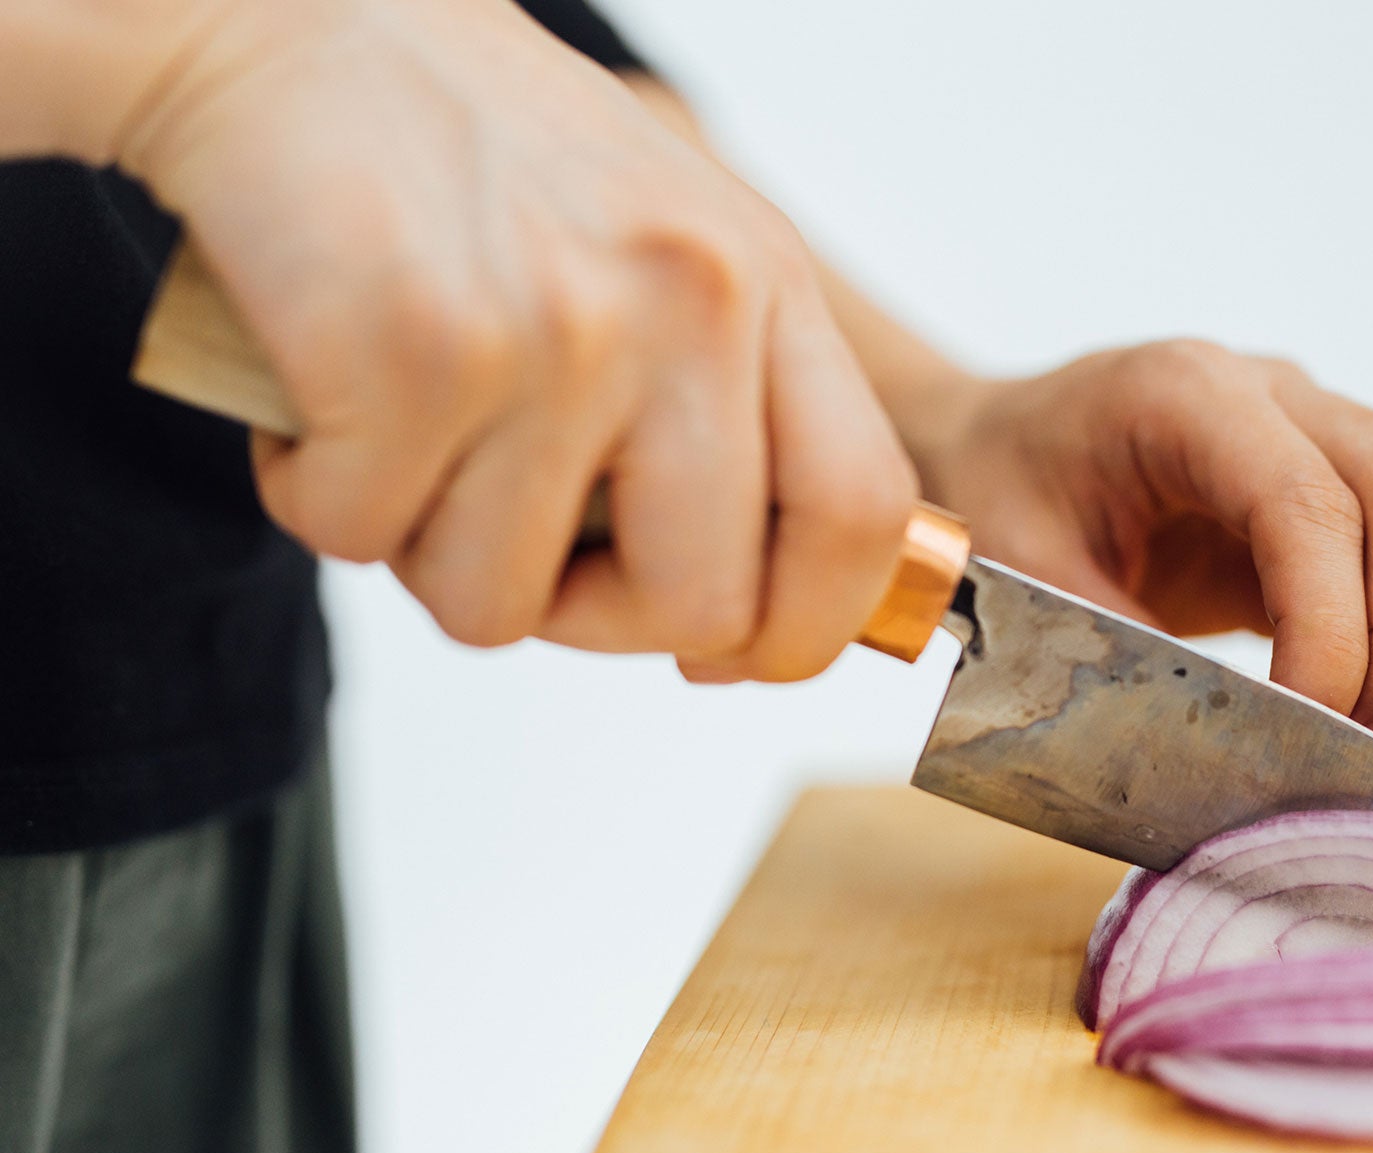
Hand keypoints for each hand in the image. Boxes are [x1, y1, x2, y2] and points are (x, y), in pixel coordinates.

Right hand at [106, 0, 916, 679]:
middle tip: (527, 556)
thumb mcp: (668, 250)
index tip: (728, 650)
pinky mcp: (420, 350)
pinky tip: (321, 394)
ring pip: (505, 604)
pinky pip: (368, 539)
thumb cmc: (474, 154)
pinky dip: (320, 497)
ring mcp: (564, 328)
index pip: (864, 515)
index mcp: (768, 286)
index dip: (802, 627)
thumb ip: (729, 402)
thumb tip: (748, 609)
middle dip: (598, 628)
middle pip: (703, 605)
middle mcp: (692, 303)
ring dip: (431, 556)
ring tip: (403, 436)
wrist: (289, 22)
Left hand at [898, 342, 1372, 771]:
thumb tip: (1231, 755)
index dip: (1331, 629)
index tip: (1310, 732)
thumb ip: (1118, 650)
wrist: (1007, 442)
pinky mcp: (1366, 495)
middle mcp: (1285, 395)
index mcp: (1187, 394)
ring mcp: (1339, 433)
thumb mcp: (1022, 570)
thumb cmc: (1008, 493)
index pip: (1306, 503)